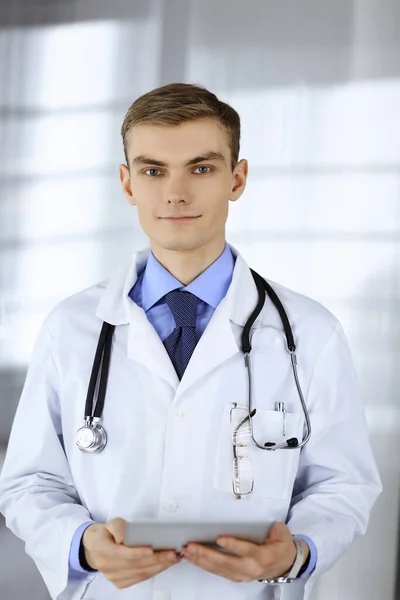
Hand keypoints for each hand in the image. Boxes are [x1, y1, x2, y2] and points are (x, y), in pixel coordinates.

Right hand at [82, 518, 180, 588]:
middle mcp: (106, 566)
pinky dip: (153, 572)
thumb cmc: (106, 533)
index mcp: (101, 549)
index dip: (137, 553)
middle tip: (171, 553)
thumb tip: (123, 537)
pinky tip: (163, 565)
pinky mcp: (119, 582)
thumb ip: (118, 527)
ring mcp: (112, 576)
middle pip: (134, 565)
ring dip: (158, 567)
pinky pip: (139, 579)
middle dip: (155, 560)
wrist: (94, 547)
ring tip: (172, 558)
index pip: (121, 553)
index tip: (151, 550)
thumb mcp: (111, 523)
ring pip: (139, 574)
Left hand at [180, 522, 308, 581]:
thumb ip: (275, 528)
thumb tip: (266, 521)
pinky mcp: (237, 577)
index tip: (219, 538)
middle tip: (192, 546)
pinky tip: (194, 559)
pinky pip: (218, 572)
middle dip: (207, 554)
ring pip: (219, 569)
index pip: (246, 550)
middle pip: (226, 562)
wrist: (286, 565)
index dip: (233, 545)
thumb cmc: (281, 547)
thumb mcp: (282, 533)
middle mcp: (251, 568)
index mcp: (263, 556)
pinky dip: (204, 565)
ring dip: (201, 561)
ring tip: (187, 552)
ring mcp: (243, 575)